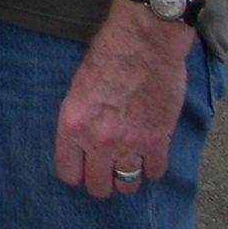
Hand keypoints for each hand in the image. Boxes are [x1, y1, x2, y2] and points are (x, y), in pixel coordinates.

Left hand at [55, 4, 193, 196]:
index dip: (76, 173)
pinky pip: (155, 172)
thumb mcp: (78, 86)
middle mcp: (99, 141)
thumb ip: (80, 119)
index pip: (68, 173)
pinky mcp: (158, 141)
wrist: (144, 42)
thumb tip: (83, 140)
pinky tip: (149, 153)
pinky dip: (152, 166)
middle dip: (101, 180)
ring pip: (127, 185)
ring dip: (127, 176)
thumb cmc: (108, 55)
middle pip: (98, 186)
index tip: (83, 168)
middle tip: (107, 169)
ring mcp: (130, 144)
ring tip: (128, 163)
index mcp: (73, 125)